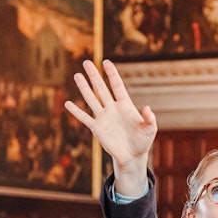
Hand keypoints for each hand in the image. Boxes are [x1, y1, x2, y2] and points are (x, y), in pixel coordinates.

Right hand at [64, 60, 157, 184]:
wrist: (132, 156)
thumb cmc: (142, 141)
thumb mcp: (150, 129)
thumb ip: (149, 119)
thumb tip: (147, 108)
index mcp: (125, 105)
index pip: (117, 86)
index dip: (112, 74)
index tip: (106, 62)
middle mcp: (112, 108)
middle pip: (101, 88)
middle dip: (94, 75)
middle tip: (86, 62)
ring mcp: (104, 117)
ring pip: (92, 99)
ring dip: (84, 88)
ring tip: (77, 75)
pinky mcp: (97, 128)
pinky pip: (85, 118)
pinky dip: (76, 112)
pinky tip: (67, 104)